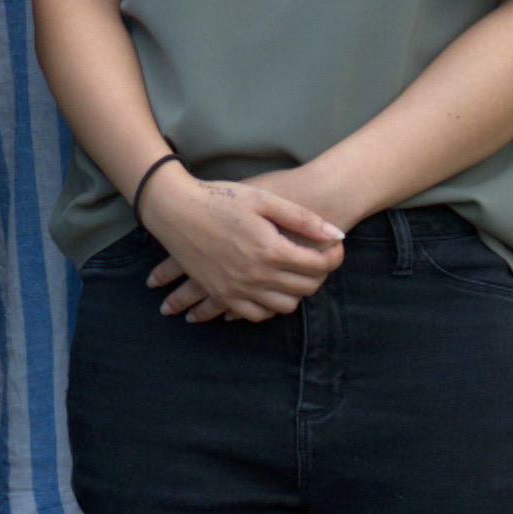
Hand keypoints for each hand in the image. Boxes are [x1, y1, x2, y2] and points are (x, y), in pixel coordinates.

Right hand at [137, 157, 343, 324]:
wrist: (175, 209)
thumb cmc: (220, 198)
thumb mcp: (264, 199)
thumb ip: (303, 219)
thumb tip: (337, 235)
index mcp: (270, 249)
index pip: (320, 265)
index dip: (335, 256)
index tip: (335, 246)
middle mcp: (257, 275)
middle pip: (306, 288)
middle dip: (320, 274)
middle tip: (318, 258)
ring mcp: (238, 289)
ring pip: (285, 306)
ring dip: (296, 292)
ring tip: (294, 273)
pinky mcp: (222, 294)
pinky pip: (256, 315)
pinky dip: (269, 306)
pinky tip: (270, 290)